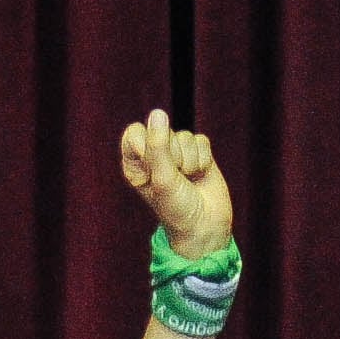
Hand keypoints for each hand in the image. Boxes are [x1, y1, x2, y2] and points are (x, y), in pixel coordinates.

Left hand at [119, 108, 232, 257]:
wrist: (205, 226)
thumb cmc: (177, 208)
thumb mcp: (163, 178)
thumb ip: (158, 146)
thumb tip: (158, 112)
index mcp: (135, 164)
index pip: (134, 133)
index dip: (148, 143)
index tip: (155, 165)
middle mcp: (154, 157)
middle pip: (163, 132)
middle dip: (174, 155)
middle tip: (176, 179)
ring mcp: (177, 154)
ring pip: (184, 136)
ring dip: (190, 160)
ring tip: (188, 180)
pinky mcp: (198, 154)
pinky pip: (201, 140)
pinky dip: (203, 159)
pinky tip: (200, 175)